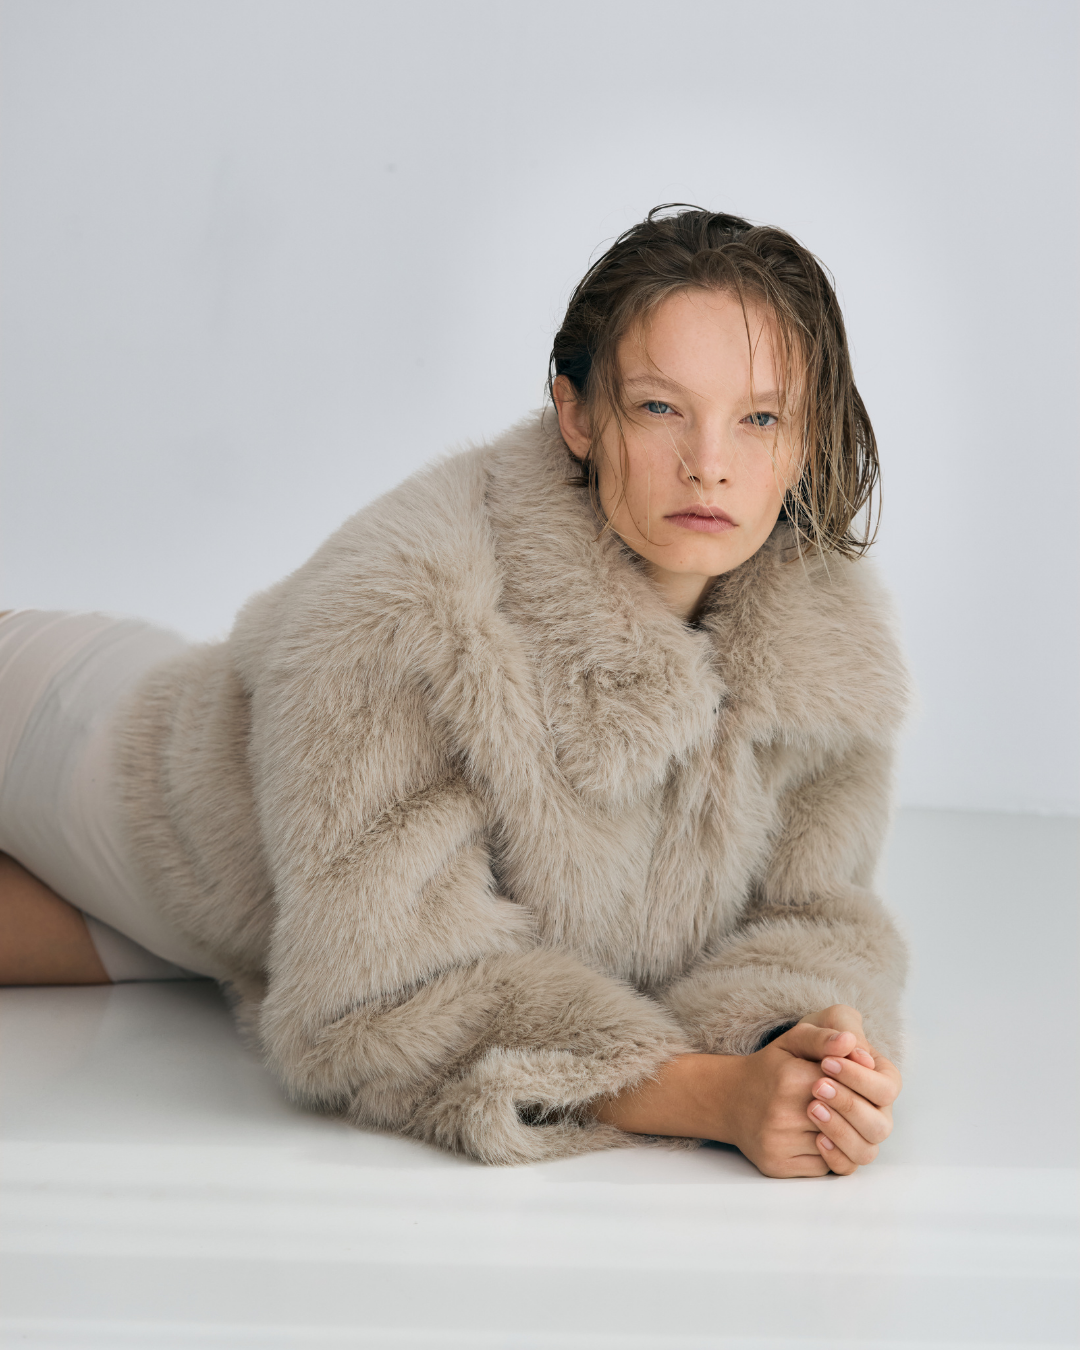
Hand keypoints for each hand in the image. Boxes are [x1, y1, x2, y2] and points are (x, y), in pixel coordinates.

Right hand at [592, 1025, 870, 1178]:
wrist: (713, 1098)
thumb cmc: (759, 1065)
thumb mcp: (788, 1039)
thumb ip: (821, 1031)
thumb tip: (854, 1041)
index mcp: (783, 1075)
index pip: (846, 1087)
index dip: (860, 1086)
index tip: (853, 1080)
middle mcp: (778, 1111)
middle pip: (849, 1123)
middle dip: (859, 1116)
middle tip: (854, 1106)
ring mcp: (775, 1143)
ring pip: (840, 1150)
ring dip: (848, 1139)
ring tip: (838, 1123)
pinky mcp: (775, 1167)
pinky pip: (824, 1169)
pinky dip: (831, 1158)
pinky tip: (821, 1140)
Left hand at [792, 1006, 901, 1174]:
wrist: (774, 1073)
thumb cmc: (806, 1046)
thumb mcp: (816, 1026)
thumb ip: (835, 1028)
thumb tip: (849, 1043)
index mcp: (881, 1079)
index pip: (886, 1087)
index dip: (859, 1078)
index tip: (826, 1064)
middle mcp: (877, 1112)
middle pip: (880, 1124)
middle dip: (849, 1105)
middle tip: (816, 1087)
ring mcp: (860, 1136)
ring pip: (866, 1150)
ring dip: (841, 1132)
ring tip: (811, 1109)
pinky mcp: (840, 1153)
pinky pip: (847, 1167)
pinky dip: (836, 1157)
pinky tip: (817, 1139)